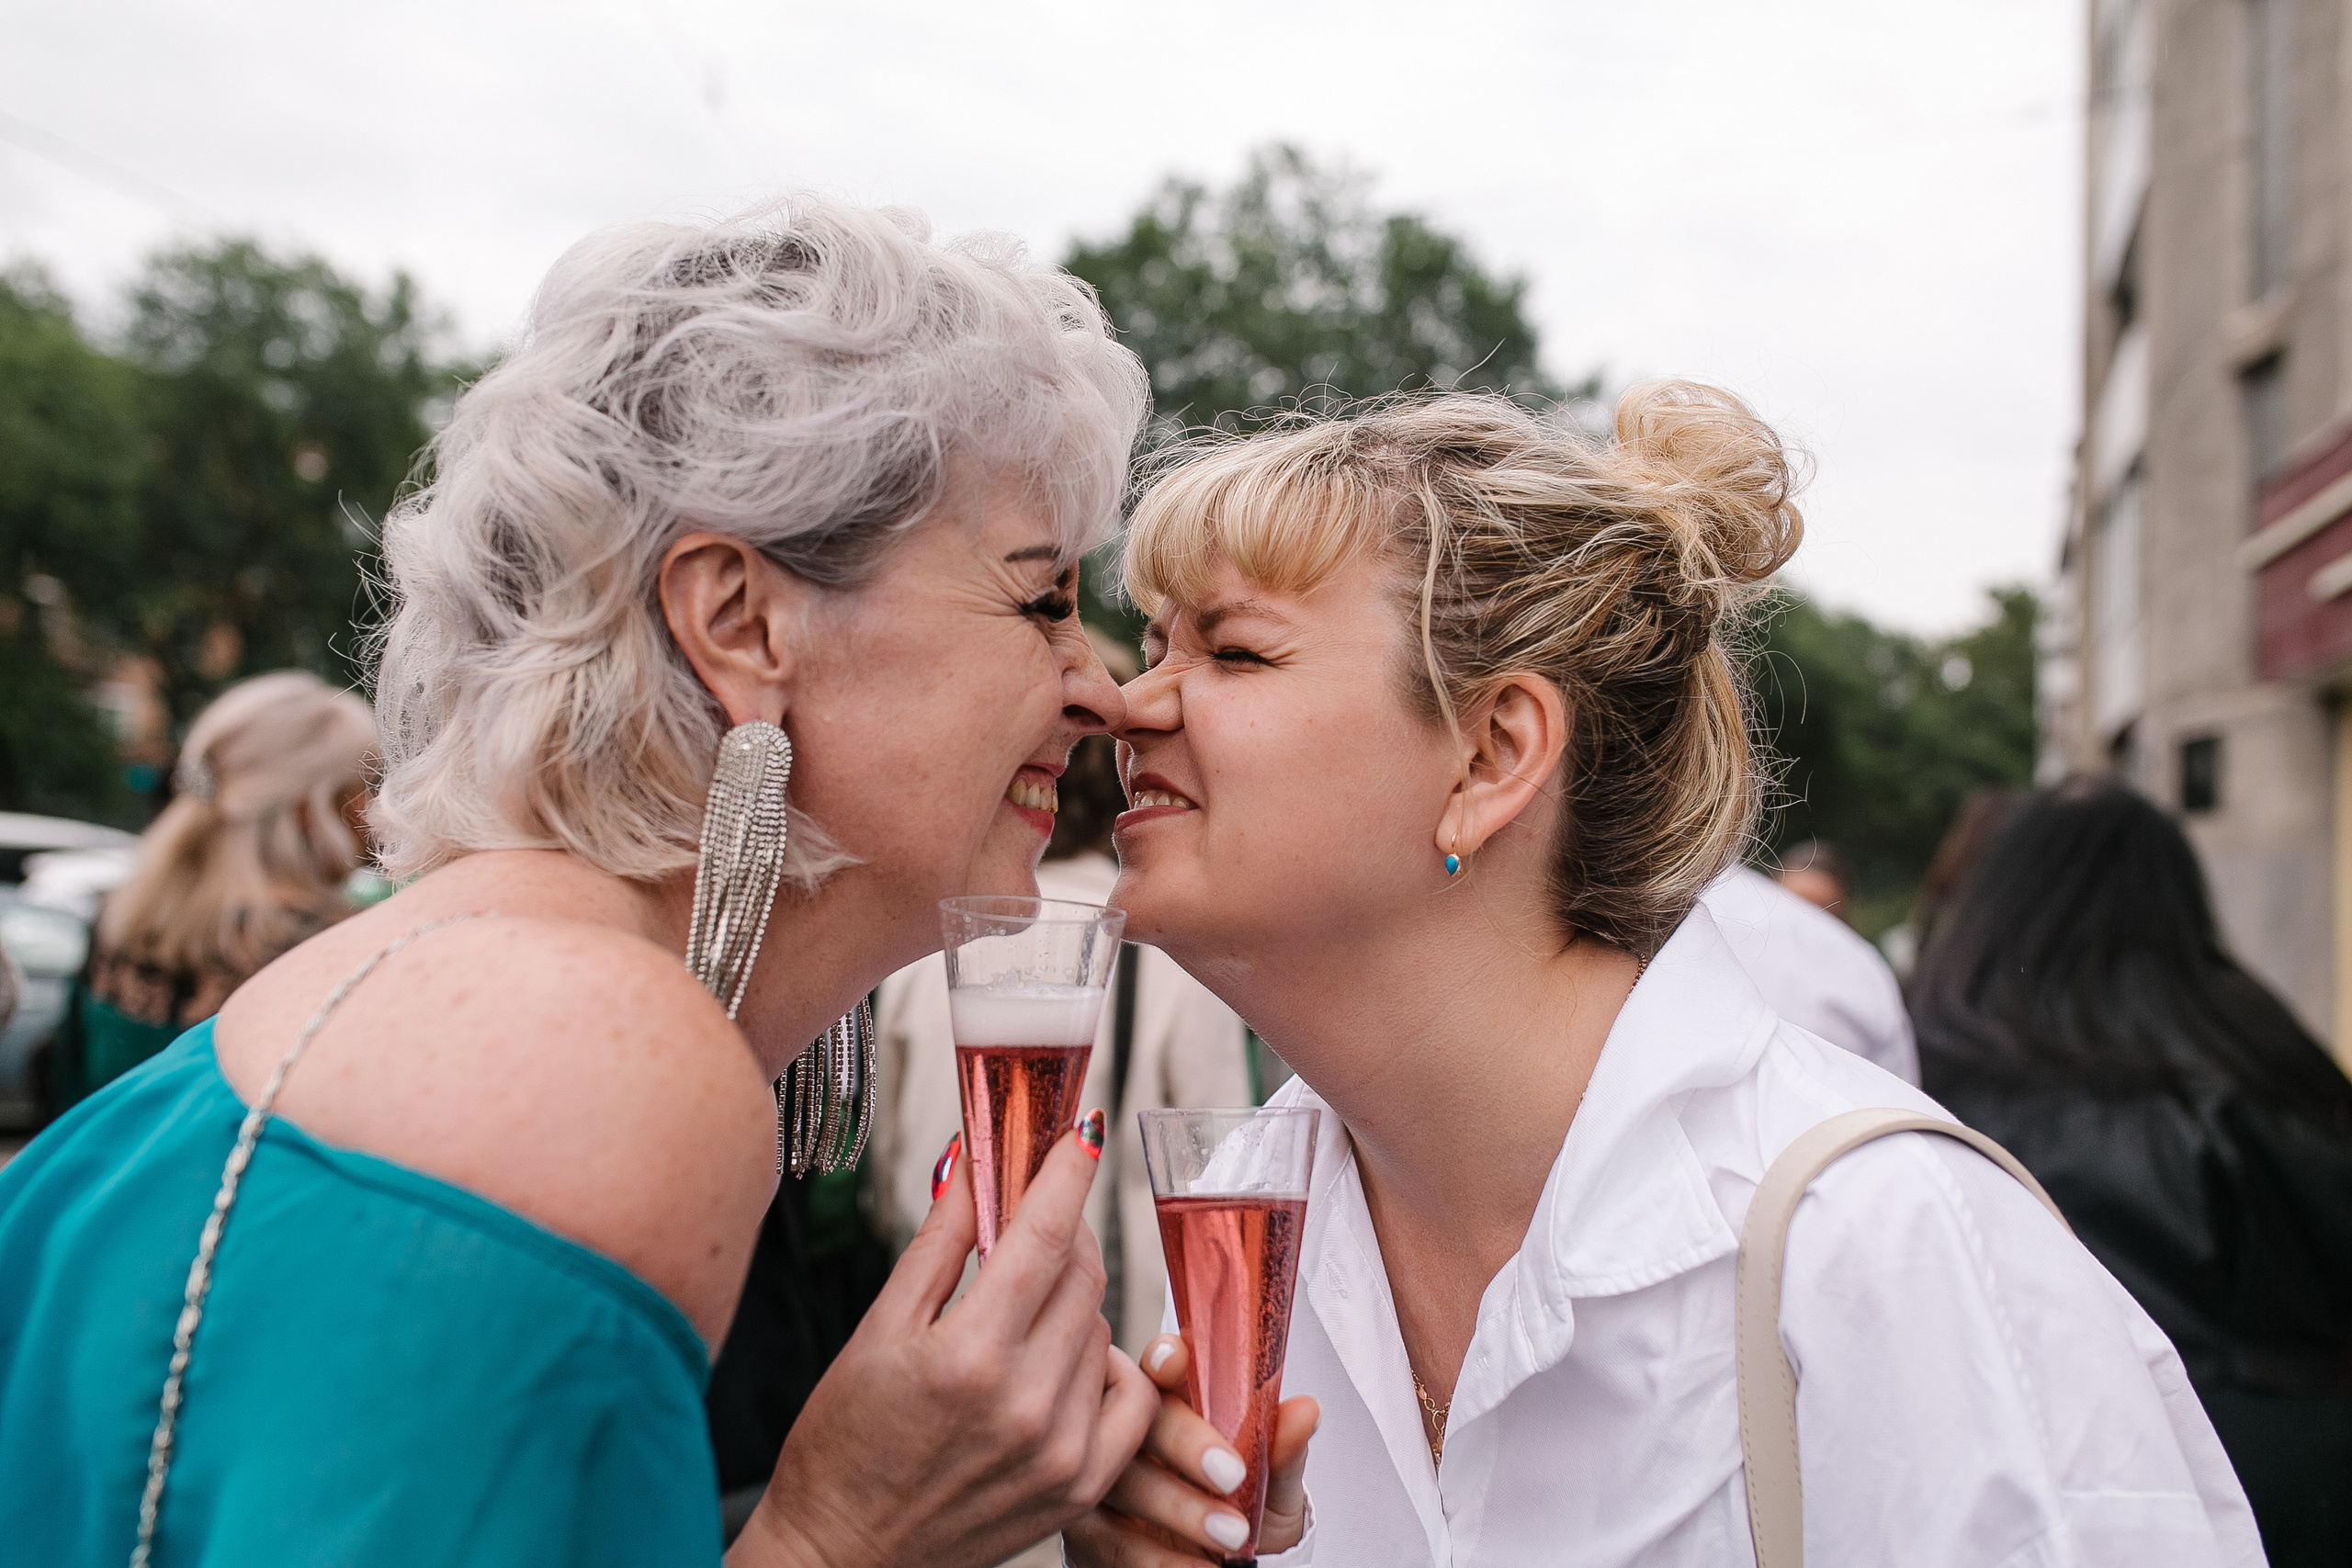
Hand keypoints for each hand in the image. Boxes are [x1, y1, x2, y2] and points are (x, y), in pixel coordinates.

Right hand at [728, 1120, 1158, 1567]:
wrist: (843, 1555)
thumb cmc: (843, 1443)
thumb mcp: (877, 1329)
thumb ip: (941, 1241)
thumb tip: (975, 1162)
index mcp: (967, 1357)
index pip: (1044, 1236)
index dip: (1066, 1172)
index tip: (1080, 1129)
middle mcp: (1025, 1405)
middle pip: (1082, 1275)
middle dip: (1064, 1231)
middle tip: (1034, 1217)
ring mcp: (1061, 1451)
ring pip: (1101, 1328)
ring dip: (1070, 1302)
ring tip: (1015, 1317)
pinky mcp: (1081, 1487)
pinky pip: (1129, 1396)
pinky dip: (1104, 1365)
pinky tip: (1059, 1362)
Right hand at [1063, 1334, 1318, 1566]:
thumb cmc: (1244, 1511)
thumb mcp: (1273, 1485)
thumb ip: (1283, 1451)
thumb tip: (1306, 1411)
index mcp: (1176, 1402)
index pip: (1162, 1365)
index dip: (1164, 1357)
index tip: (1176, 1360)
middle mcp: (1132, 1432)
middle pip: (1140, 1418)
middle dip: (1185, 1444)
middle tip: (1233, 1478)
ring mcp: (1105, 1479)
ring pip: (1123, 1480)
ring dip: (1178, 1509)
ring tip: (1231, 1540)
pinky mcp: (1088, 1529)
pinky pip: (1112, 1540)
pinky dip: (1157, 1558)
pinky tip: (1197, 1566)